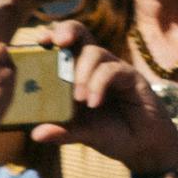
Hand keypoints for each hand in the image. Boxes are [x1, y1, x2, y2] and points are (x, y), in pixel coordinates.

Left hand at [25, 21, 177, 175]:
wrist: (141, 145)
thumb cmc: (110, 133)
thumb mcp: (80, 133)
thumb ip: (60, 131)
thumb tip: (35, 134)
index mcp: (78, 73)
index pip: (62, 47)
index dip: (51, 38)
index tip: (39, 42)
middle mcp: (95, 66)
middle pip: (80, 34)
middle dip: (67, 32)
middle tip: (59, 43)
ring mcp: (114, 69)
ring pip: (95, 52)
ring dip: (82, 73)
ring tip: (79, 99)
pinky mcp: (131, 76)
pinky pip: (112, 70)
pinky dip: (99, 85)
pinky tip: (94, 103)